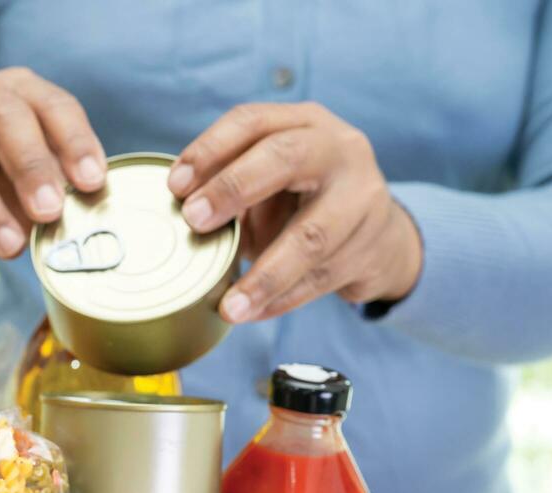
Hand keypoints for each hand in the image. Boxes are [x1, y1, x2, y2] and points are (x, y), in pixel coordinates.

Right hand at [0, 67, 106, 262]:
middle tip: (49, 212)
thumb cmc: (3, 167)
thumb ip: (59, 180)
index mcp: (19, 91)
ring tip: (12, 248)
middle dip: (30, 167)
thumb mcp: (37, 162)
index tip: (91, 182)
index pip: (52, 105)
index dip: (74, 141)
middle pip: (2, 120)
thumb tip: (86, 215)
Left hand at [168, 102, 421, 322]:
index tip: (175, 186)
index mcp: (305, 123)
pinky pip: (320, 278)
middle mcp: (340, 150)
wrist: (378, 235)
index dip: (210, 150)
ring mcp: (363, 198)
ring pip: (311, 237)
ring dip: (264, 276)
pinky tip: (251, 313)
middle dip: (234, 187)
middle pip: (286, 158)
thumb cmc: (304, 203)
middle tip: (194, 222)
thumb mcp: (269, 183)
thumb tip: (173, 219)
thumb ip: (229, 190)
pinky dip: (281, 300)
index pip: (253, 122)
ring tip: (230, 306)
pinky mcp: (370, 247)